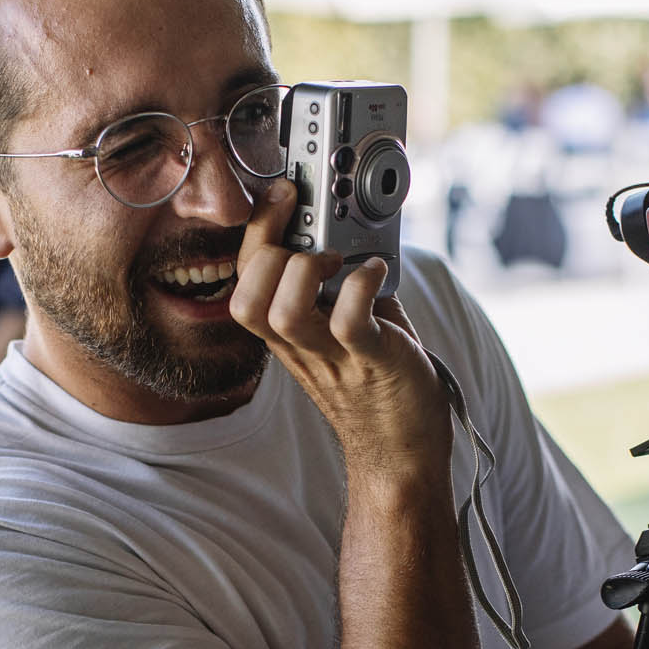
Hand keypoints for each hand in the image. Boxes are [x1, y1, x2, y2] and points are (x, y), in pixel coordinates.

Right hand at [227, 181, 449, 485]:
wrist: (402, 454)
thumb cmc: (382, 385)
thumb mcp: (347, 329)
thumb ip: (342, 286)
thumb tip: (357, 232)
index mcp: (290, 333)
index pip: (246, 279)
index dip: (257, 231)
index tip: (283, 194)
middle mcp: (301, 346)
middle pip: (247, 295)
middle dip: (274, 249)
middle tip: (316, 237)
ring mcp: (332, 356)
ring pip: (282, 311)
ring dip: (309, 271)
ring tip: (342, 261)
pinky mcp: (372, 362)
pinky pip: (349, 321)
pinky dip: (363, 284)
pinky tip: (378, 275)